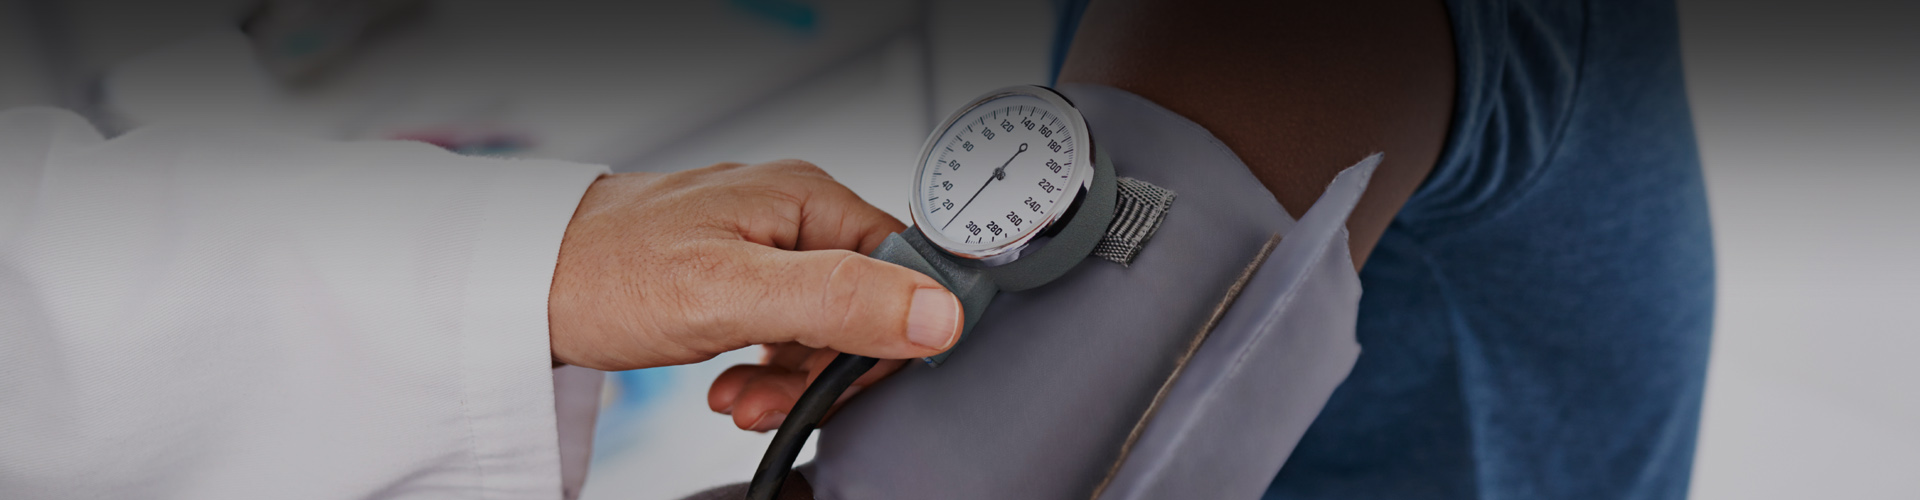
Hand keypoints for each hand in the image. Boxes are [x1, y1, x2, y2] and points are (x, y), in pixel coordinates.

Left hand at [548, 161, 961, 422]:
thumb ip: (836, 300)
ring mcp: (764, 245)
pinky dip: (767, 369)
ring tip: (740, 400)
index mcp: (806, 199)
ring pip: (826, 325)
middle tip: (775, 402)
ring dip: (793, 377)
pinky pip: (787, 329)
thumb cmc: (604, 272)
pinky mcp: (738, 276)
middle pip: (867, 303)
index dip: (890, 333)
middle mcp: (793, 213)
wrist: (523, 282)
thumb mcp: (730, 294)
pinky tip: (731, 385)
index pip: (903, 268)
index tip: (847, 380)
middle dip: (828, 368)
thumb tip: (935, 312)